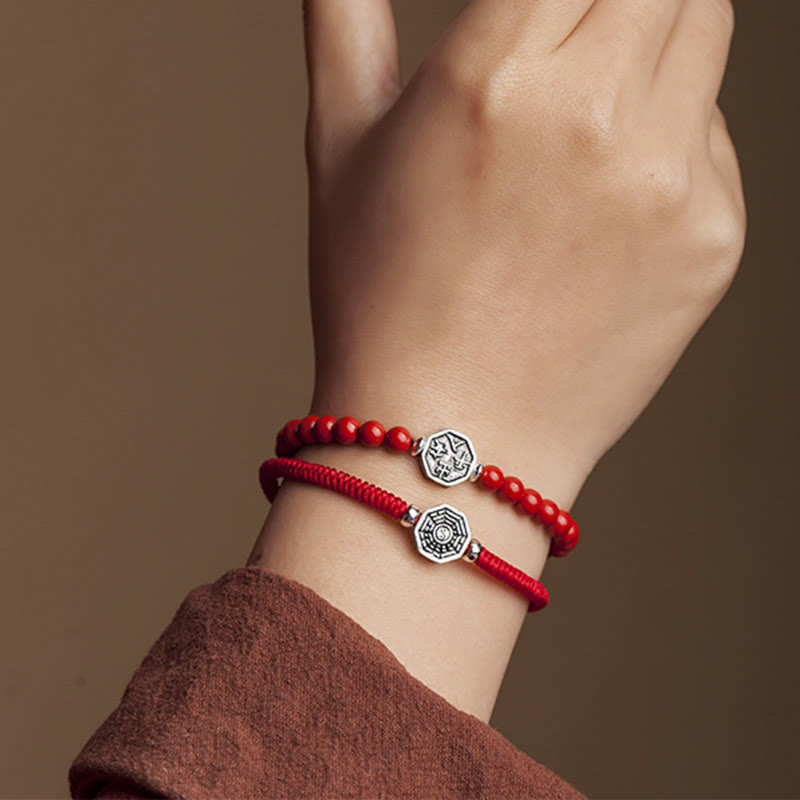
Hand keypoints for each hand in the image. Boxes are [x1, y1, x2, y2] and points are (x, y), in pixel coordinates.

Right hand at [302, 0, 744, 500]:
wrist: (448, 439)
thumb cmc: (379, 302)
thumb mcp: (339, 150)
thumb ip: (343, 21)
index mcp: (490, 76)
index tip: (547, 19)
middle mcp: (592, 114)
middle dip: (617, 0)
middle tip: (573, 46)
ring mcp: (666, 179)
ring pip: (703, 36)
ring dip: (653, 50)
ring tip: (582, 127)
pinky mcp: (713, 240)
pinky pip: (713, 142)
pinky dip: (670, 144)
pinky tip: (602, 214)